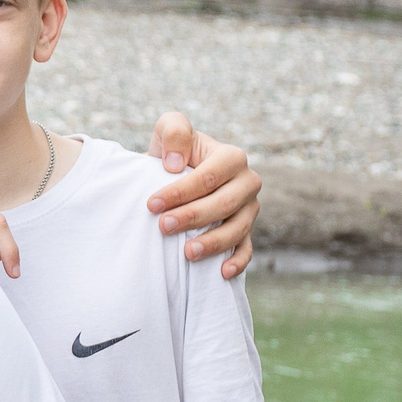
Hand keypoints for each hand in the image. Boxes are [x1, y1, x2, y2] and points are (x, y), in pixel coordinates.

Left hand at [146, 113, 260, 276]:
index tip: (151, 204)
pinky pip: (247, 249)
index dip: (180, 192)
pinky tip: (222, 273)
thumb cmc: (173, 152)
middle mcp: (247, 182)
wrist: (177, 173)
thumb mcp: (169, 129)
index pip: (208, 178)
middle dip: (192, 217)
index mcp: (232, 157)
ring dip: (213, 243)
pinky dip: (238, 261)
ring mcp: (249, 209)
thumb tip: (176, 164)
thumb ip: (174, 132)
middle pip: (224, 204)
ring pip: (237, 229)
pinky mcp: (245, 230)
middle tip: (162, 227)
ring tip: (186, 253)